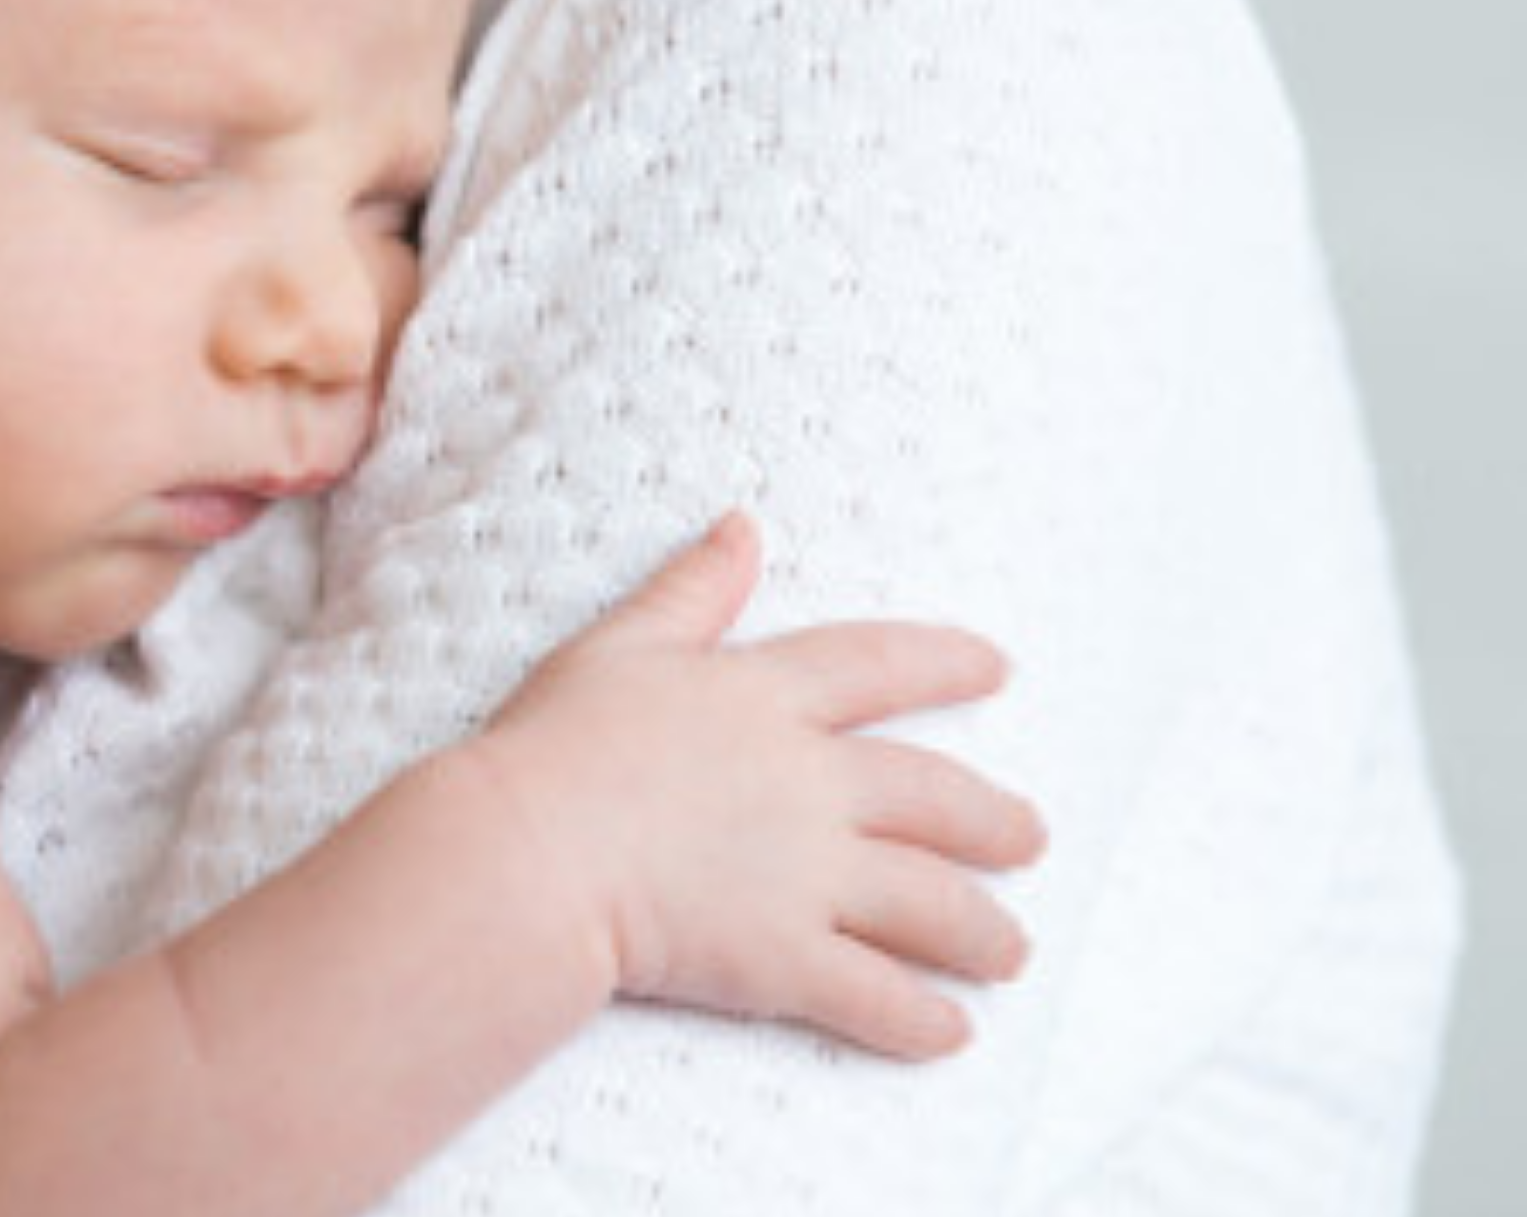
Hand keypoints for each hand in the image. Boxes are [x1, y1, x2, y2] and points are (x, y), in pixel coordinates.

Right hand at [474, 516, 1045, 1060]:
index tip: (997, 667)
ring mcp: (805, 873)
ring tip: (1012, 953)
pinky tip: (949, 1033)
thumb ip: (689, 590)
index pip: (878, 665)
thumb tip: (742, 526)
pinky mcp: (785, 957)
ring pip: (927, 903)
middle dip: (991, 819)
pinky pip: (875, 995)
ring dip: (979, 931)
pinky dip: (919, 1020)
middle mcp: (808, 782)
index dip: (943, 661)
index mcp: (765, 698)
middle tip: (1030, 837)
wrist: (529, 852)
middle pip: (931, 795)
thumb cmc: (553, 747)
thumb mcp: (618, 646)